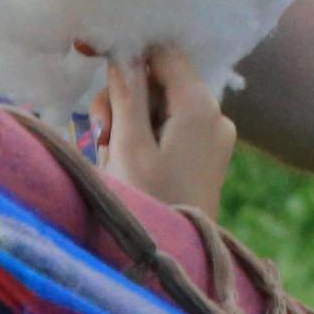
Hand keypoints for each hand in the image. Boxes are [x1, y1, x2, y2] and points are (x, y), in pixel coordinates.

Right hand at [94, 46, 237, 216]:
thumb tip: (122, 52)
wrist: (179, 261)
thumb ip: (126, 95)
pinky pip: (168, 132)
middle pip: (159, 83)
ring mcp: (213, 138)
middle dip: (125, 102)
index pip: (166, 53)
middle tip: (104, 136)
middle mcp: (215, 116)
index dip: (130, 56)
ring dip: (128, 126)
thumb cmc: (149, 202)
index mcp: (201, 106)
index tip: (97, 70)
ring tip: (112, 158)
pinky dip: (142, 142)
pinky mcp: (205, 157)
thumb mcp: (128, 146)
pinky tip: (126, 166)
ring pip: (159, 109)